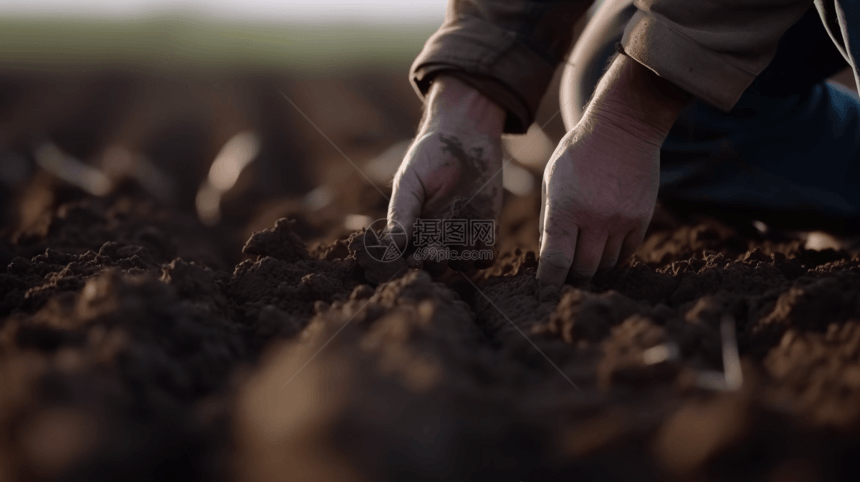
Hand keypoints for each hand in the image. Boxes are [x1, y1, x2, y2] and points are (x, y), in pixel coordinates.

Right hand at [387, 75, 505, 272]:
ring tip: (461, 235)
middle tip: (436, 252)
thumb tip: (391, 245)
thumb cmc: (430, 156)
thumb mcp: (410, 181)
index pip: (409, 257)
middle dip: (435, 263)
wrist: (466, 136)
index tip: (412, 258)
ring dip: (461, 257)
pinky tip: (480, 235)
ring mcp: (463, 236)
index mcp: (413, 229)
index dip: (410, 262)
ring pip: (461, 264)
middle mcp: (437, 237)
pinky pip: (486, 256)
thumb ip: (402, 212)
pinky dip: (484, 254)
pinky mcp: (487, 230)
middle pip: (435, 266)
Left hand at [537, 114, 659, 286]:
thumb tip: (548, 253)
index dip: (548, 282)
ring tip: (586, 252)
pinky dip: (614, 255)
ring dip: (594, 264)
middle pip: (583, 269)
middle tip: (566, 270)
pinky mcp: (641, 219)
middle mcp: (594, 218)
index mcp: (565, 208)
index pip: (556, 261)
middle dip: (572, 274)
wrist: (623, 128)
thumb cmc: (578, 153)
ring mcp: (620, 220)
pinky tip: (606, 244)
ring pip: (605, 264)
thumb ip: (548, 219)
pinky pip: (626, 253)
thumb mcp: (551, 181)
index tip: (544, 293)